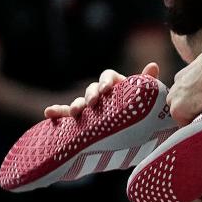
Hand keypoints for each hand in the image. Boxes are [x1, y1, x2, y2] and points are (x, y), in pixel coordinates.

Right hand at [43, 62, 159, 119]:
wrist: (136, 137)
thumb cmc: (141, 113)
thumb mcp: (146, 100)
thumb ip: (147, 84)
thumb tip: (153, 65)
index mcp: (116, 87)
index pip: (108, 76)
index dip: (106, 81)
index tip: (107, 90)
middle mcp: (101, 95)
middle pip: (92, 89)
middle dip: (91, 95)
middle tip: (93, 103)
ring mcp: (89, 108)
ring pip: (79, 102)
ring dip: (76, 105)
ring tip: (76, 113)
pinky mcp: (80, 121)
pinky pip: (66, 115)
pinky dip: (57, 113)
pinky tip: (49, 113)